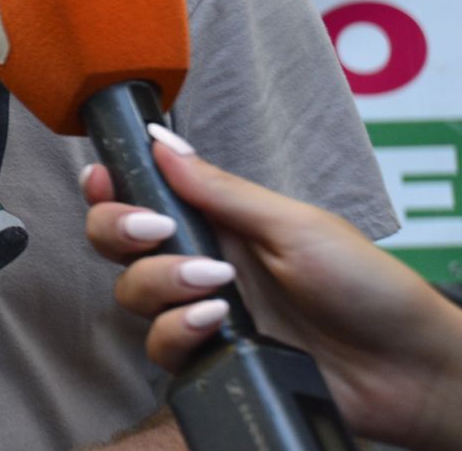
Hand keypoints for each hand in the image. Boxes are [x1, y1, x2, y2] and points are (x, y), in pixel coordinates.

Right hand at [82, 138, 461, 450]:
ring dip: (160, 282)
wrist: (406, 369)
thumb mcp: (295, 224)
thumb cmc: (367, 286)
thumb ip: (221, 190)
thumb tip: (159, 141)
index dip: (110, 187)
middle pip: (116, 243)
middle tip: (156, 230)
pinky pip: (160, 347)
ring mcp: (201, 313)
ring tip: (213, 285)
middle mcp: (198, 262)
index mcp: (217, 221)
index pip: (141, 196)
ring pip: (131, 293)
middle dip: (119, 230)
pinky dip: (178, 331)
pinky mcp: (209, 360)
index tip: (104, 181)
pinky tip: (217, 323)